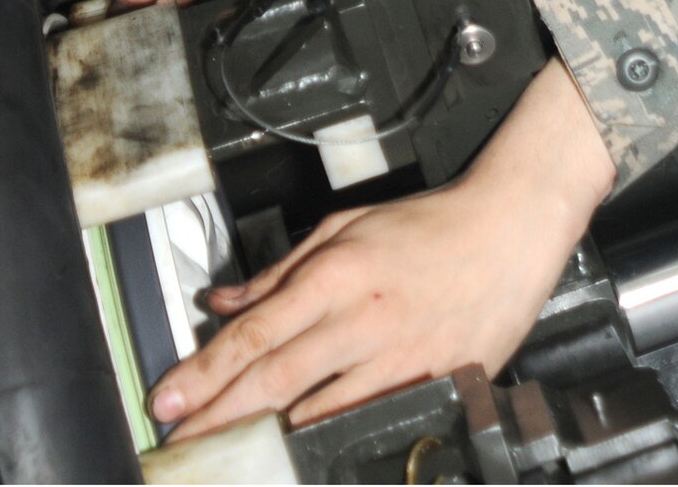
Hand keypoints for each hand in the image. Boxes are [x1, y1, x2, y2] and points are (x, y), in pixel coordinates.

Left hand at [152, 59, 615, 434]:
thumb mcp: (344, 226)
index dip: (205, 372)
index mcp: (337, 274)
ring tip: (222, 453)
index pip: (255, 333)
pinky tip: (301, 449)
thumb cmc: (429, 224)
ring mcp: (398, 361)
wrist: (508, 229)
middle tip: (177, 439)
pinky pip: (369, 421)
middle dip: (217, 415)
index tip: (169, 397)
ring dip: (266, 436)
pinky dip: (330, 437)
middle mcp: (361, 321)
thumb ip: (280, 270)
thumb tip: (224, 302)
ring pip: (317, 413)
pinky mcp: (432, 386)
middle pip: (275, 381)